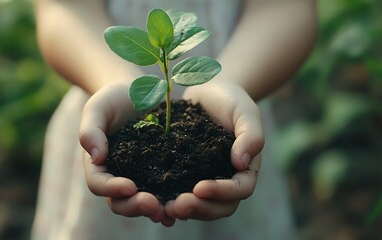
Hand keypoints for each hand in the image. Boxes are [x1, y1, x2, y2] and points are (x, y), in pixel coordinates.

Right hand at [79, 81, 175, 226]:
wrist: (138, 93)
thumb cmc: (112, 100)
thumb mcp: (97, 109)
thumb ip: (91, 130)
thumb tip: (96, 157)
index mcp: (98, 165)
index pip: (99, 183)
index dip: (112, 188)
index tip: (129, 186)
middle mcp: (118, 176)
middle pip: (120, 201)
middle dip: (135, 206)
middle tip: (152, 205)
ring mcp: (139, 177)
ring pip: (142, 202)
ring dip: (154, 210)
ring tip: (168, 212)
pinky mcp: (159, 173)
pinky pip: (164, 191)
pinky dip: (171, 201)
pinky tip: (185, 203)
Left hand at [165, 81, 263, 220]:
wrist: (209, 92)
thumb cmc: (232, 101)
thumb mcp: (245, 112)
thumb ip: (251, 136)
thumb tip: (242, 164)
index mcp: (244, 170)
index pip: (239, 190)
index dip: (221, 192)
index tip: (200, 188)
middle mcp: (225, 181)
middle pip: (218, 207)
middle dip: (199, 208)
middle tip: (178, 205)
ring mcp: (203, 180)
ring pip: (198, 205)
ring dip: (182, 210)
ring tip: (164, 207)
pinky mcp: (184, 175)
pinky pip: (177, 192)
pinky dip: (167, 199)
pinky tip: (151, 198)